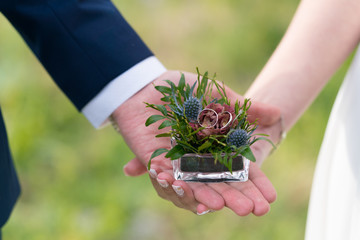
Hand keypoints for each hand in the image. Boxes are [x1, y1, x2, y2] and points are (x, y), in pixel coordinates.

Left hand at [113, 70, 279, 214]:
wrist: (147, 84)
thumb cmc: (183, 89)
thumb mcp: (217, 95)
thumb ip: (243, 107)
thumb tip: (277, 113)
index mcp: (216, 148)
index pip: (239, 171)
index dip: (255, 185)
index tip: (270, 197)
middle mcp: (199, 161)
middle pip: (221, 185)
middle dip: (237, 198)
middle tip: (254, 210)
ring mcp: (178, 164)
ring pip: (195, 188)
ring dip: (209, 198)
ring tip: (224, 206)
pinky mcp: (156, 162)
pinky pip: (166, 179)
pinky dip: (176, 186)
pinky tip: (190, 193)